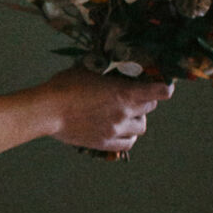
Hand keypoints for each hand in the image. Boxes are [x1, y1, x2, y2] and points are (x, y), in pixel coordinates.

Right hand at [47, 64, 171, 156]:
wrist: (48, 110)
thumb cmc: (65, 86)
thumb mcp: (89, 70)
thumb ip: (107, 74)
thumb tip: (113, 69)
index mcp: (125, 92)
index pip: (160, 91)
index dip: (164, 88)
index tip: (163, 86)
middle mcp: (125, 112)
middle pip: (150, 107)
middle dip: (144, 101)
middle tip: (133, 97)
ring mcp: (116, 129)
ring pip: (141, 127)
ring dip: (137, 119)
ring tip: (126, 115)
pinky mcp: (105, 143)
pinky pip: (128, 143)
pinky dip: (128, 136)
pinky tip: (120, 130)